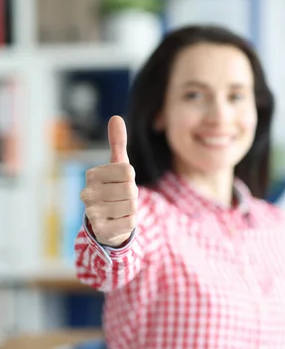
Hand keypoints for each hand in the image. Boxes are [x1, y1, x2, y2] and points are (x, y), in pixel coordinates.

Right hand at [80, 116, 137, 246]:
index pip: (127, 171)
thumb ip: (117, 143)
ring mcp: (92, 213)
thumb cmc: (115, 189)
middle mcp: (87, 193)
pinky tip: (119, 222)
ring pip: (131, 206)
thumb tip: (116, 117)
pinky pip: (130, 222)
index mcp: (92, 175)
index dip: (130, 178)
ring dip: (132, 208)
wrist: (107, 222)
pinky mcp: (101, 230)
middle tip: (122, 198)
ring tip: (120, 209)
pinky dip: (130, 222)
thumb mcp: (118, 166)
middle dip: (132, 195)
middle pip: (130, 189)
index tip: (122, 182)